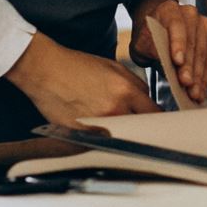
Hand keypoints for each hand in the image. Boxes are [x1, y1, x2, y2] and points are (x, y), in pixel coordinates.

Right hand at [4, 32, 158, 127]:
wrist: (45, 69)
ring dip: (122, 133)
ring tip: (116, 126)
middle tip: (141, 128)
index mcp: (126, 91)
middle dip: (142, 128)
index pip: (154, 113)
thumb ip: (135, 85)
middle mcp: (114, 109)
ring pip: (121, 136)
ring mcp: (97, 123)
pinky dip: (101, 137)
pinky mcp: (80, 133)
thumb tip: (148, 101)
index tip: (160, 123)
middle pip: (140, 129)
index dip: (159, 120)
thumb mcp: (114, 67)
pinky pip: (99, 140)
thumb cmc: (78, 66)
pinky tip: (97, 129)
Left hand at [130, 0, 206, 105]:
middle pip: (192, 43)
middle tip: (187, 85)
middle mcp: (191, 14)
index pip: (176, 26)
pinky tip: (201, 89)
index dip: (178, 44)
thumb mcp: (141, 44)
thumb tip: (166, 67)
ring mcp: (204, 25)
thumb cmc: (149, 36)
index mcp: (170, 10)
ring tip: (194, 93)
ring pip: (203, 53)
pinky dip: (204, 76)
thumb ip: (151, 52)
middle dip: (190, 67)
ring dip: (199, 75)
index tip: (177, 62)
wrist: (158, 26)